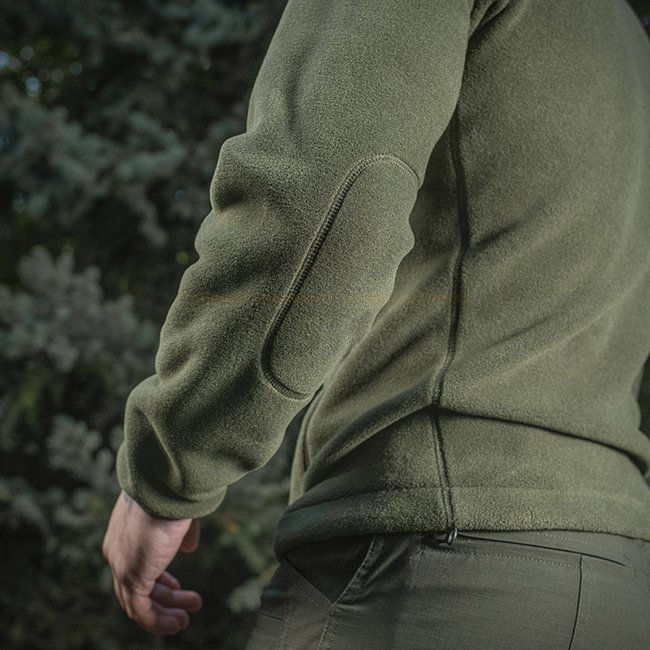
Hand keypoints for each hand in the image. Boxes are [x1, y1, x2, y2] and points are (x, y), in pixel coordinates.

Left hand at [102, 489, 202, 634]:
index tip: (176, 587)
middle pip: (135, 584)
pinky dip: (158, 621)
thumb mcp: (177, 513)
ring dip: (163, 612)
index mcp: (124, 531)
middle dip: (164, 596)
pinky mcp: (132, 576)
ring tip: (184, 619)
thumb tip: (188, 548)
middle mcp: (117, 550)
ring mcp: (121, 564)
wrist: (162, 486)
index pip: (136, 563)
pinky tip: (178, 622)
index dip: (159, 578)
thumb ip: (180, 532)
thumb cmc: (172, 492)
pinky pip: (141, 611)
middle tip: (187, 602)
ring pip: (137, 601)